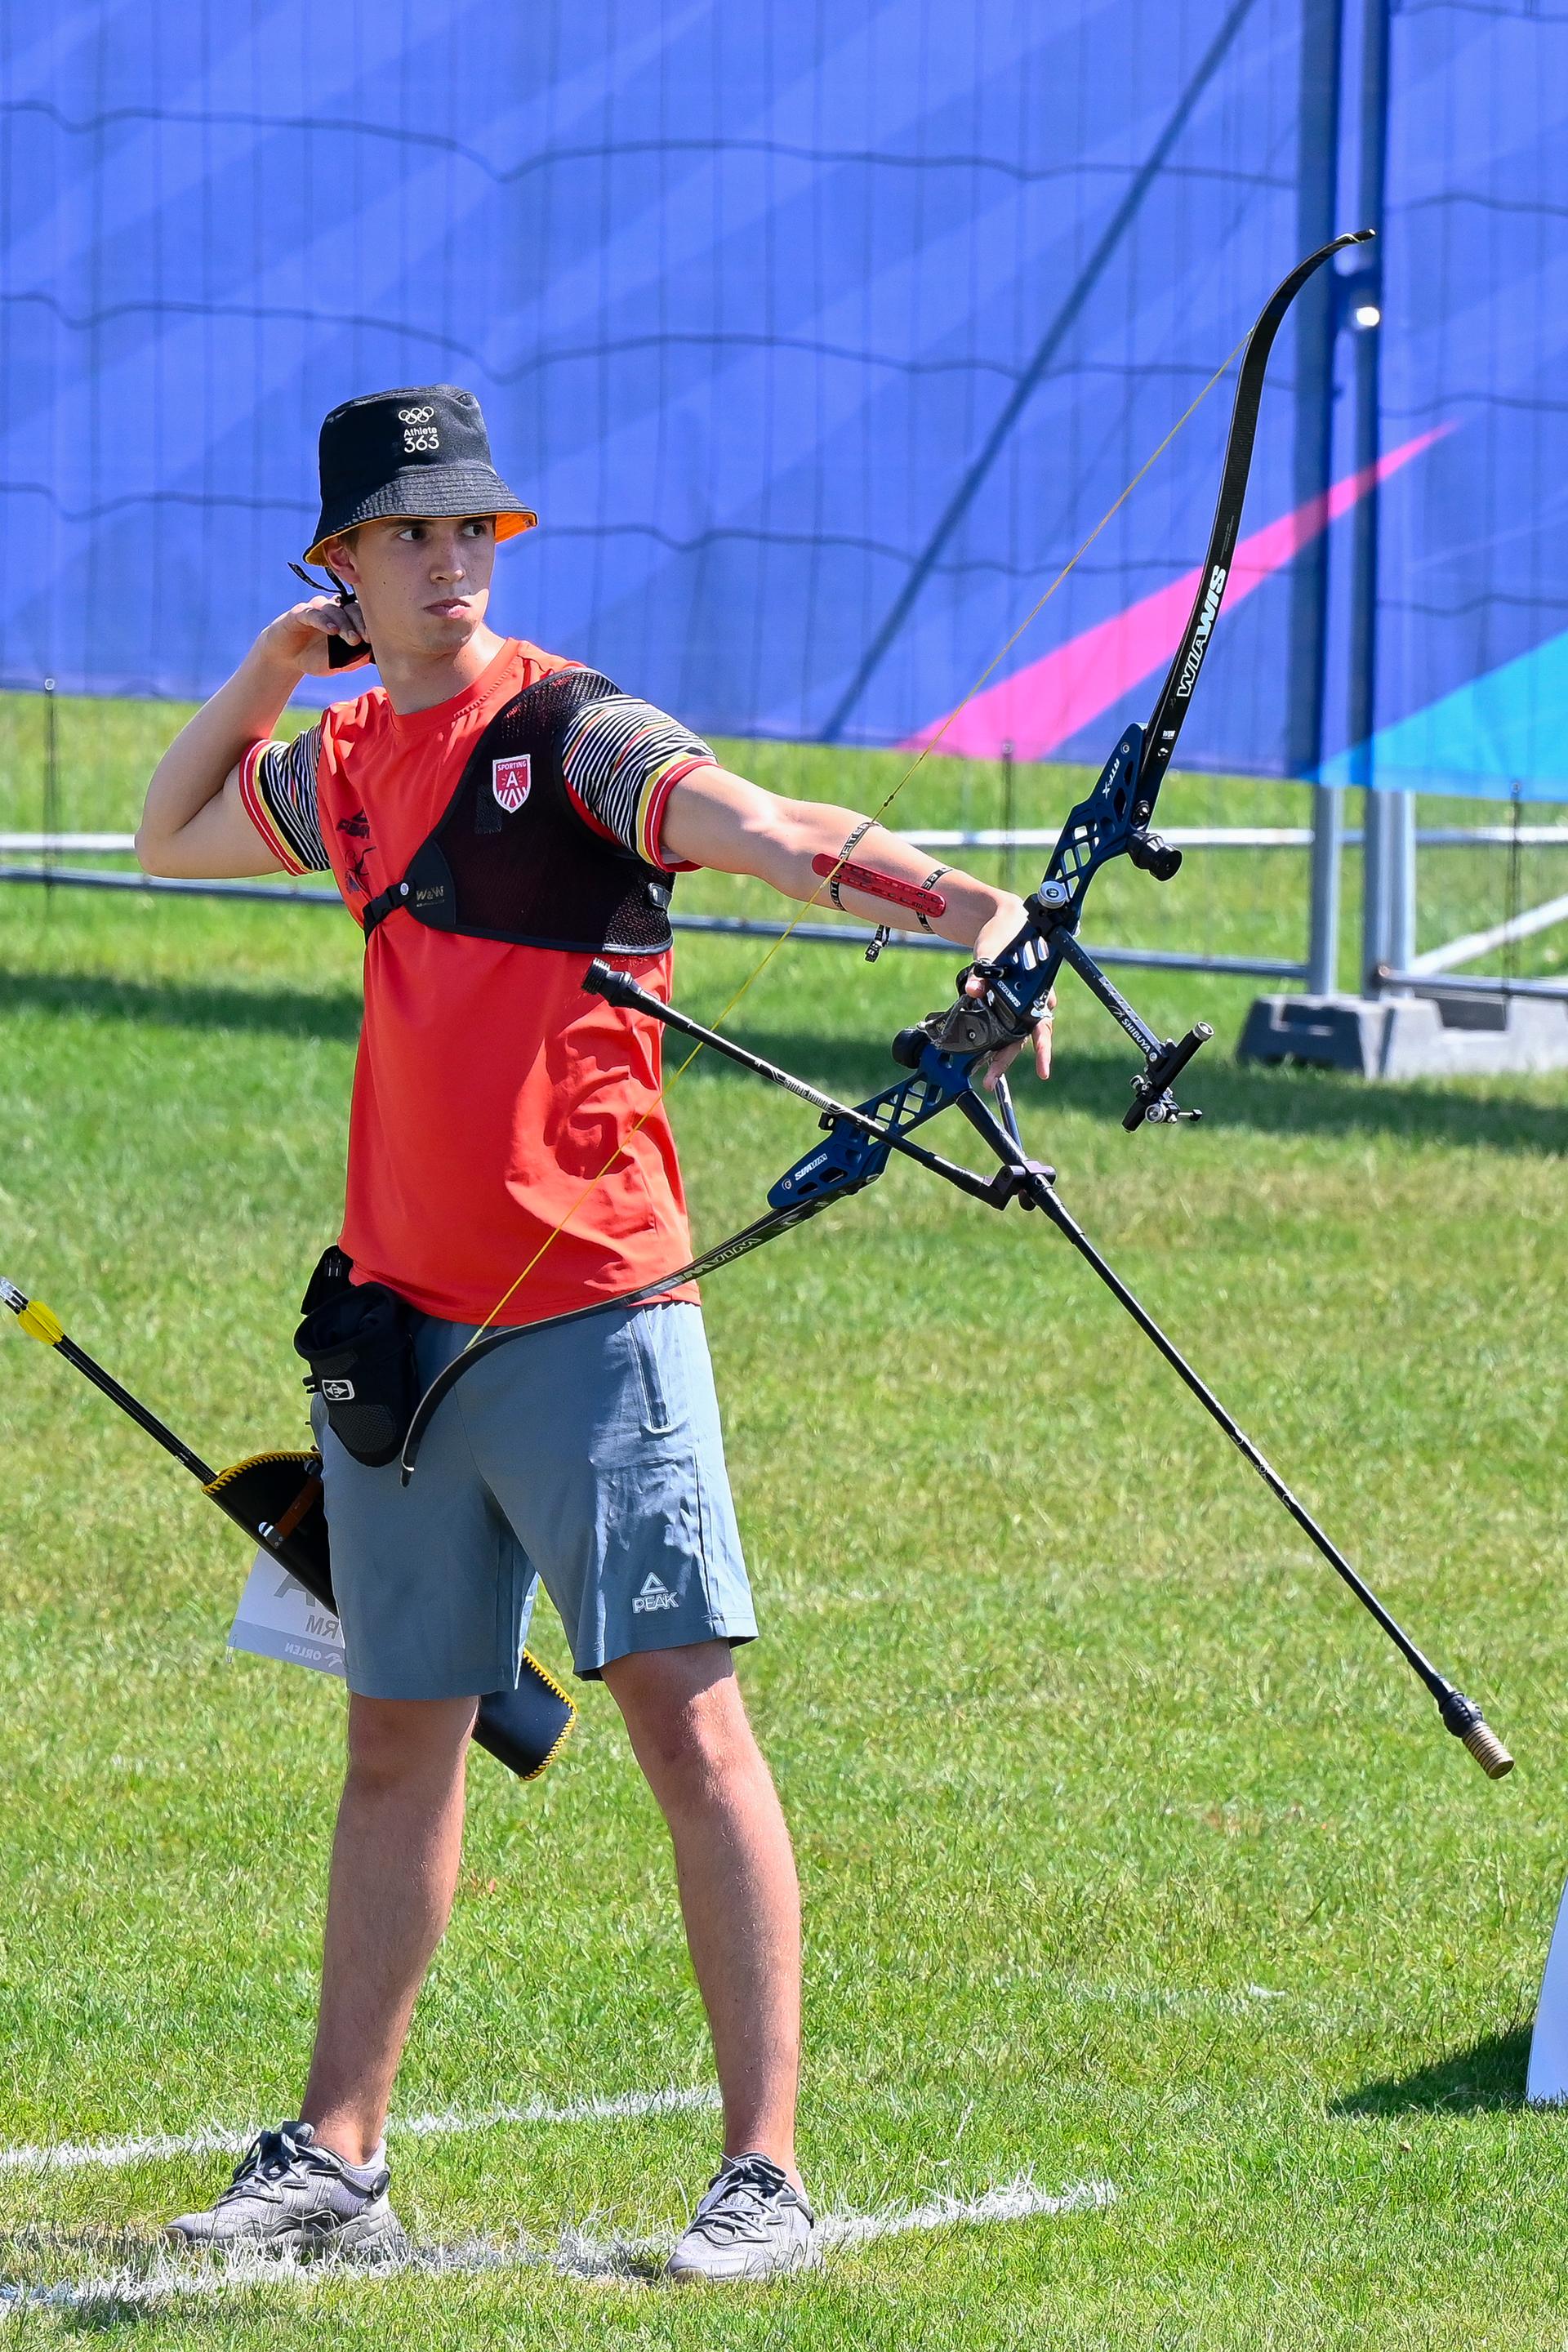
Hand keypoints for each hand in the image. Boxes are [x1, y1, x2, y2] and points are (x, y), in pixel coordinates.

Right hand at [256, 596, 368, 676]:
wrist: (286, 658)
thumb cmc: (315, 658)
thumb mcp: (337, 664)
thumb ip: (354, 660)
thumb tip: (373, 656)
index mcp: (346, 619)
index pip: (361, 615)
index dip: (369, 624)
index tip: (376, 639)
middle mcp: (332, 610)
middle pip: (350, 609)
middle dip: (359, 624)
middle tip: (366, 638)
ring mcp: (316, 609)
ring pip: (334, 609)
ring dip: (344, 624)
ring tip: (351, 639)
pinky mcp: (299, 612)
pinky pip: (313, 613)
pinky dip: (323, 620)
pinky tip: (331, 630)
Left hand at [964, 896, 1054, 1085]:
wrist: (1005, 920)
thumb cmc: (1005, 935)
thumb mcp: (991, 951)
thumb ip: (983, 971)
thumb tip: (974, 989)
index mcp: (1037, 991)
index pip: (1042, 1026)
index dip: (1042, 1050)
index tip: (1044, 1073)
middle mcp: (1034, 1001)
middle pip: (1025, 1038)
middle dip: (1008, 1061)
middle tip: (990, 1082)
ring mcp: (1022, 1003)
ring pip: (1015, 1036)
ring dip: (1000, 1055)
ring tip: (986, 1076)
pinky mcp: (1007, 1002)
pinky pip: (1004, 1025)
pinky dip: (993, 1039)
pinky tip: (981, 1054)